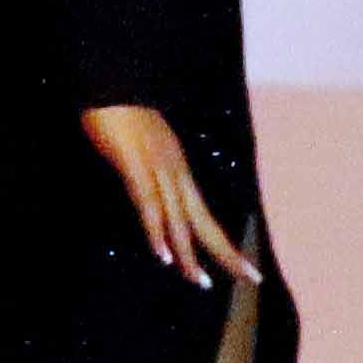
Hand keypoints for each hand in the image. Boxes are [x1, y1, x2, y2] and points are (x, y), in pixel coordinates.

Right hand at [80, 102, 258, 290]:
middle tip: (251, 278)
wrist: (111, 80)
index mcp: (178, 171)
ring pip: (178, 220)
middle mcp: (176, 173)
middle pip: (204, 221)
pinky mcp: (135, 166)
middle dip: (227, 252)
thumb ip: (147, 174)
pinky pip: (147, 204)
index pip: (204, 215)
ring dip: (189, 254)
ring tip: (201, 282)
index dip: (222, 243)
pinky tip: (162, 255)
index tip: (243, 267)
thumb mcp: (141, 150)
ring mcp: (157, 170)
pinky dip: (155, 231)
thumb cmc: (121, 113)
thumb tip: (148, 196)